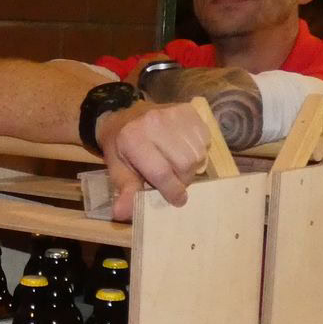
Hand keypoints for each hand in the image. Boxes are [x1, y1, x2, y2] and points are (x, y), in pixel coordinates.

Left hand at [94, 102, 208, 219]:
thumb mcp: (117, 169)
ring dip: (191, 166)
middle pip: (185, 165)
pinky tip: (183, 149)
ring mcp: (173, 113)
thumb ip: (126, 190)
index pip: (162, 173)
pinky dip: (198, 150)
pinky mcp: (188, 109)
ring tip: (177, 164)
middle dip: (182, 179)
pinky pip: (205, 139)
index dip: (172, 191)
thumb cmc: (121, 147)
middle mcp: (154, 122)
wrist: (124, 114)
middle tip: (173, 180)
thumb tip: (121, 213)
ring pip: (198, 154)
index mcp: (133, 139)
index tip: (176, 200)